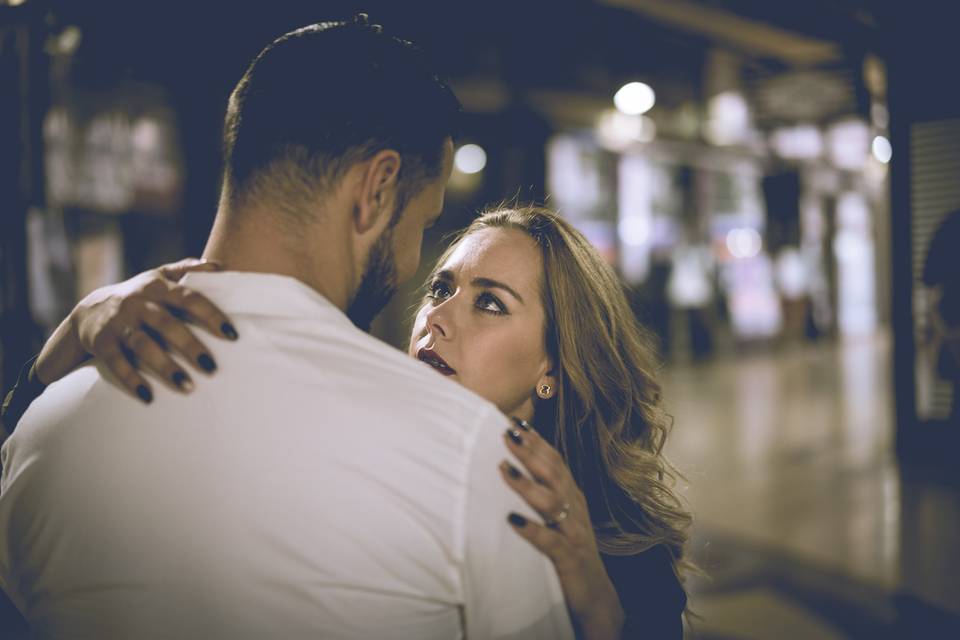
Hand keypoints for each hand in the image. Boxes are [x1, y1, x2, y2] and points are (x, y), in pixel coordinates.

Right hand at [35, 258, 237, 401]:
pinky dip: (132, 380)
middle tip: (212, 368)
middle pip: (167, 324)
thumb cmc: (140, 296)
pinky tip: (149, 397)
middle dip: (190, 347)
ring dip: (165, 367)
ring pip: (143, 345)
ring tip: (188, 387)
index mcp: (158, 287)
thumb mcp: (160, 277)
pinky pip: (117, 363)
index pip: (189, 299)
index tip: (232, 335)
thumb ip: (187, 270)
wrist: (90, 310)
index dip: (211, 315)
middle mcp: (138, 303)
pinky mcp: (102, 343)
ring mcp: (119, 323)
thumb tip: (219, 266)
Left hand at [500, 418, 624, 639]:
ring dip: (527, 484)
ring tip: (504, 469)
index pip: (556, 463)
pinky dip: (532, 530)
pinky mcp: (569, 559)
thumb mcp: (560, 519)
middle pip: (554, 474)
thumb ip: (545, 496)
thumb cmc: (570, 554)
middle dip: (531, 452)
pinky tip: (512, 520)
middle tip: (507, 433)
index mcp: (572, 498)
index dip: (538, 441)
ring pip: (552, 503)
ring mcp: (574, 533)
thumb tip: (515, 470)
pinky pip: (550, 542)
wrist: (596, 597)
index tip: (516, 422)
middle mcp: (575, 510)